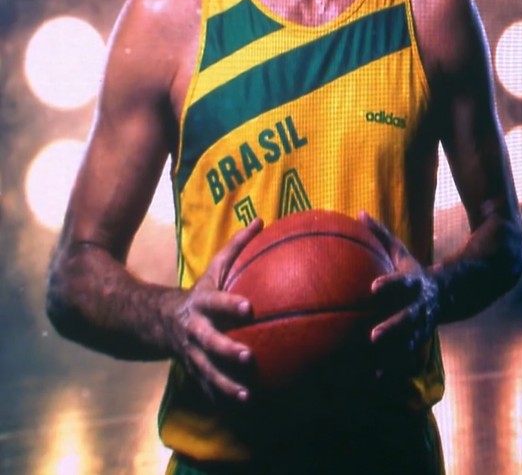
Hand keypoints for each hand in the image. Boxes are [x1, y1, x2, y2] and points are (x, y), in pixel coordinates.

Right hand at [161, 218, 261, 401]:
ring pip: (206, 371)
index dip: (231, 304)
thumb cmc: (198, 293)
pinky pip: (206, 386)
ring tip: (246, 396)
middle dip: (227, 350)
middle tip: (249, 357)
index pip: (217, 302)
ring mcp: (190, 352)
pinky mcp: (191, 368)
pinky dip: (220, 398)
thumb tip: (262, 219)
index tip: (249, 307)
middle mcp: (194, 330)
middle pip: (210, 342)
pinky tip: (239, 410)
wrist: (152, 320)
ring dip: (225, 385)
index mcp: (201, 304)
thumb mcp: (213, 269)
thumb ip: (237, 247)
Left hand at [362, 213, 437, 376]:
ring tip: (375, 369)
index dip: (390, 285)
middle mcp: (422, 307)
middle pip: (409, 318)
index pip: (403, 283)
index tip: (374, 288)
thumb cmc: (414, 272)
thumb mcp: (402, 253)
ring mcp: (423, 327)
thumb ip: (381, 236)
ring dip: (394, 357)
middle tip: (374, 336)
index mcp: (416, 284)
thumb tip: (358, 213)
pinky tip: (373, 382)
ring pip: (410, 343)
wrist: (453, 293)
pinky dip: (392, 371)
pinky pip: (406, 358)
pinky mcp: (420, 341)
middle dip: (394, 328)